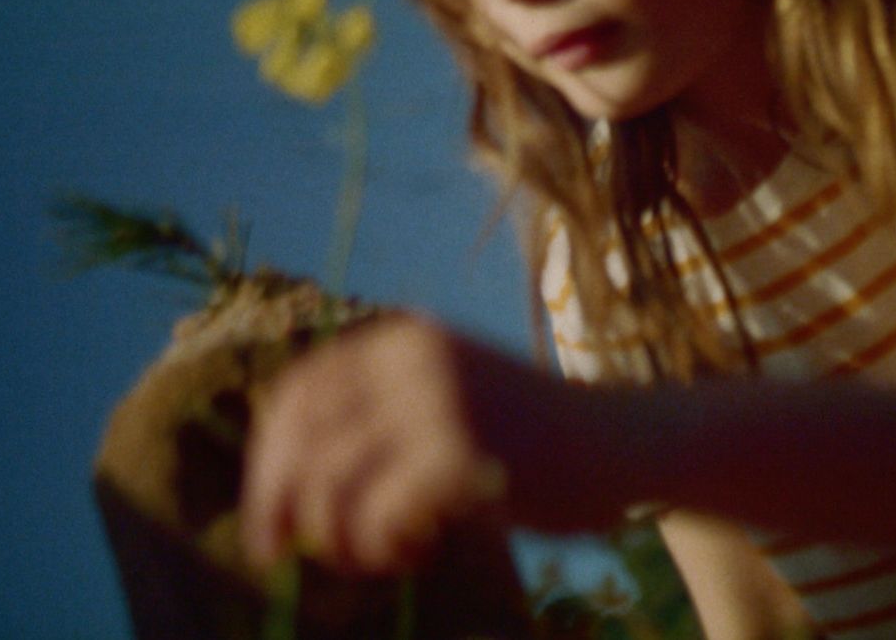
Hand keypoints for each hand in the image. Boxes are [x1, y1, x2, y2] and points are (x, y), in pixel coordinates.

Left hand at [238, 314, 605, 574]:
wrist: (626, 441)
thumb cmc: (534, 439)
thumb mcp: (448, 401)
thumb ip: (380, 421)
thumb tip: (286, 485)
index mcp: (406, 338)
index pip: (300, 391)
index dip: (270, 456)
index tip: (269, 514)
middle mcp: (414, 357)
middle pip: (303, 438)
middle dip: (278, 505)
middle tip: (279, 557)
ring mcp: (438, 401)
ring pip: (331, 484)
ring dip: (340, 537)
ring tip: (382, 553)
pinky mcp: (462, 452)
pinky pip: (378, 514)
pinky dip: (382, 546)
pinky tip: (418, 551)